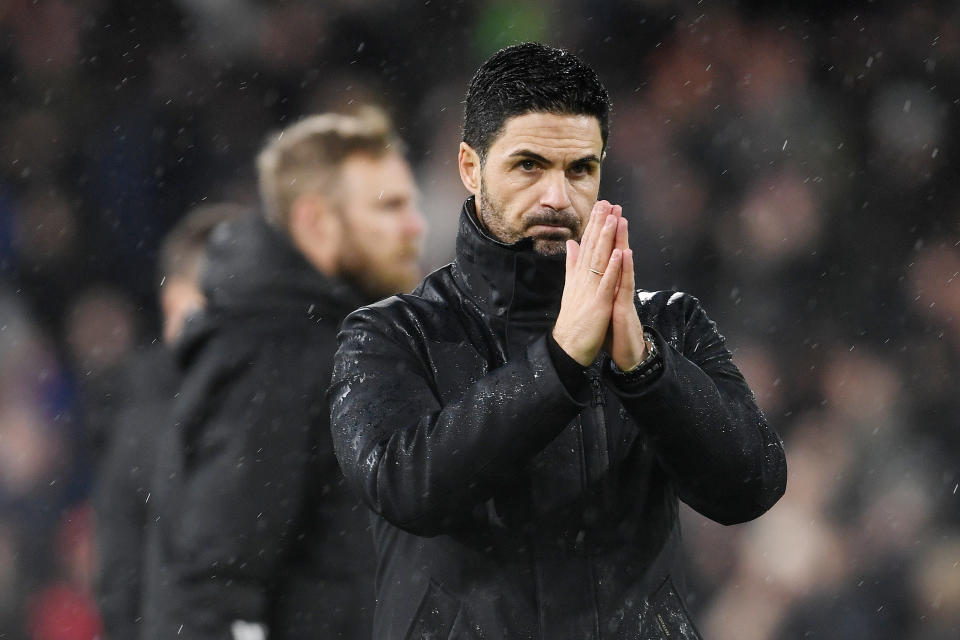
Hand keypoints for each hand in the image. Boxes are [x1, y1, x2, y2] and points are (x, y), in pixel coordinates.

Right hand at [552, 201, 622, 365]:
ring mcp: (591, 290)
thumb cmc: (573, 319)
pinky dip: (612, 268)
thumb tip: (572, 244)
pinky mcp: (599, 303)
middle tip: (607, 202)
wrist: (568, 346)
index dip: (594, 224)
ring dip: (606, 239)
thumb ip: (572, 264)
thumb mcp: (571, 287)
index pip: (587, 244)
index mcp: (579, 275)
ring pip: (599, 260)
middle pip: (592, 247)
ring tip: (612, 218)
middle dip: (600, 224)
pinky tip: (617, 252)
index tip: (600, 205)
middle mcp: (583, 279)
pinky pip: (607, 283)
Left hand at [607, 215, 647, 369]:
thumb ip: (595, 282)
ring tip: (621, 220)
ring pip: (623, 264)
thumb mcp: (601, 302)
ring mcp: (623, 294)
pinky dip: (626, 270)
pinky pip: (626, 286)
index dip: (603, 233)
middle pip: (616, 253)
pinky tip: (626, 254)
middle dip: (614, 230)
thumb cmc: (614, 327)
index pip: (605, 254)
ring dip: (622, 242)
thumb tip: (587, 265)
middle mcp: (618, 284)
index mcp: (609, 283)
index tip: (600, 211)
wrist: (625, 352)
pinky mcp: (625, 306)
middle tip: (613, 205)